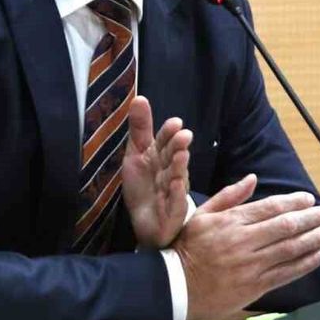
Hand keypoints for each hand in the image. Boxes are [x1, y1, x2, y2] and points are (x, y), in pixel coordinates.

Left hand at [121, 95, 193, 248]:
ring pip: (177, 178)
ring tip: (180, 155)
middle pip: (173, 157)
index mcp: (162, 158)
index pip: (165, 142)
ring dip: (179, 166)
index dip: (169, 133)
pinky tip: (175, 185)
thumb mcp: (137, 154)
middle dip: (178, 146)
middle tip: (183, 135)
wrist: (145, 222)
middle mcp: (170, 172)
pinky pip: (175, 204)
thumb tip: (139, 98)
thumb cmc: (145, 187)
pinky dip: (176, 195)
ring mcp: (173, 193)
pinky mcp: (172, 213)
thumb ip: (140, 128)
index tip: (175, 122)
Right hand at [173, 174, 319, 319]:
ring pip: (290, 249)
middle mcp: (243, 242)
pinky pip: (285, 273)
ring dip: (315, 239)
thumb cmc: (189, 247)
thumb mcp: (203, 215)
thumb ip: (229, 196)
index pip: (270, 207)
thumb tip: (252, 178)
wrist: (178, 286)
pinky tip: (318, 255)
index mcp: (231, 222)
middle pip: (286, 227)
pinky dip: (304, 264)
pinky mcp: (255, 286)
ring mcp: (251, 266)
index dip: (294, 202)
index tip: (309, 199)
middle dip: (311, 218)